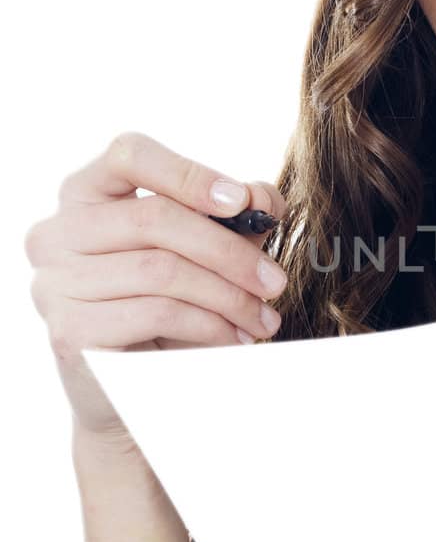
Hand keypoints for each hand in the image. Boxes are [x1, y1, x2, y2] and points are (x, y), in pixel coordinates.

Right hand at [24, 130, 288, 441]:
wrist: (130, 387)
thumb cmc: (167, 305)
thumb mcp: (208, 253)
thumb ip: (234, 218)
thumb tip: (262, 196)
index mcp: (85, 194)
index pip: (129, 154)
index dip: (188, 173)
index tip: (242, 201)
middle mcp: (56, 232)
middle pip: (153, 216)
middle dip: (229, 250)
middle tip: (275, 281)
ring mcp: (54, 282)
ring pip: (161, 270)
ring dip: (228, 297)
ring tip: (263, 320)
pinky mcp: (69, 330)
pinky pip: (155, 313)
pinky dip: (209, 325)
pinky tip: (234, 338)